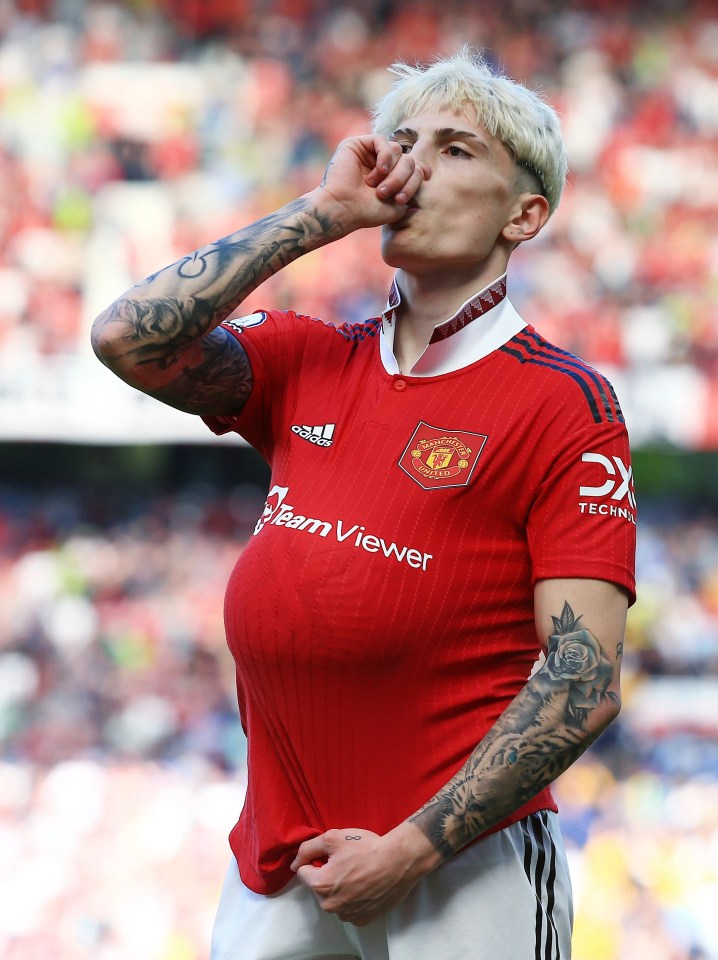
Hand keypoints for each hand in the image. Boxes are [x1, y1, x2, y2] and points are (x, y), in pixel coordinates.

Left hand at [289, 822, 440, 925]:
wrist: (399, 861)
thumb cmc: (366, 848)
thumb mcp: (334, 837)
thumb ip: (308, 848)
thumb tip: (294, 864)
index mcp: (321, 885)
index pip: (303, 872)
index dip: (317, 860)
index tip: (333, 855)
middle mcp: (331, 906)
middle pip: (319, 887)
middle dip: (328, 874)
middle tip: (347, 862)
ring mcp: (347, 915)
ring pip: (334, 899)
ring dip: (340, 888)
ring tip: (358, 873)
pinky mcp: (363, 919)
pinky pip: (349, 909)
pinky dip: (353, 898)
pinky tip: (365, 886)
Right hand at [309, 134, 425, 233]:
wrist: (343, 209)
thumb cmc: (367, 212)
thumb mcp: (397, 207)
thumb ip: (412, 191)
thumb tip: (427, 172)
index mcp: (391, 176)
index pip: (414, 167)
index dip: (420, 173)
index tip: (421, 182)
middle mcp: (381, 163)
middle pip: (408, 159)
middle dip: (404, 178)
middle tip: (388, 195)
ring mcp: (369, 153)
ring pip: (397, 149)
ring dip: (393, 171)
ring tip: (379, 188)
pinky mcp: (358, 144)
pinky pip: (382, 140)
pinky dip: (385, 156)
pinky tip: (379, 170)